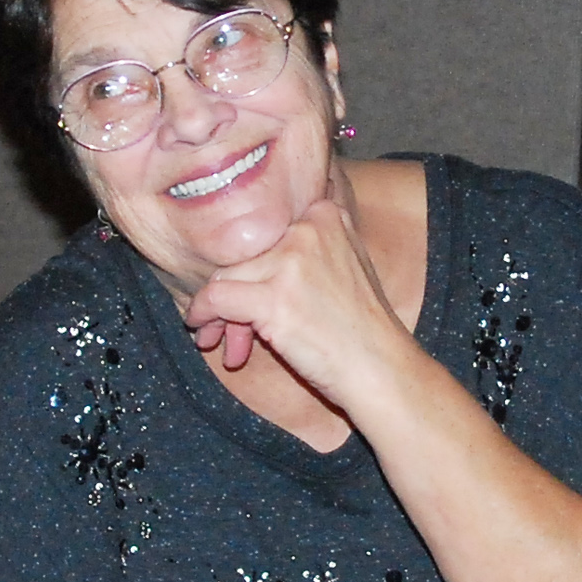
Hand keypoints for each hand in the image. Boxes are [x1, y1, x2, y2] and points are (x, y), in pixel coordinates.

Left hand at [181, 193, 409, 395]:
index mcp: (325, 213)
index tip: (246, 287)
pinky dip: (202, 314)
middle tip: (227, 322)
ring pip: (225, 275)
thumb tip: (247, 250)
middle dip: (232, 288)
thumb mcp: (345, 262)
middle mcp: (308, 228)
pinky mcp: (275, 298)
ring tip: (220, 337)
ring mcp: (292, 262)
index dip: (250, 262)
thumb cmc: (360, 326)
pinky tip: (204, 330)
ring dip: (216, 310)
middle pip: (242, 253)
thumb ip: (306, 244)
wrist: (378, 368)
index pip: (263, 228)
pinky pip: (216, 298)